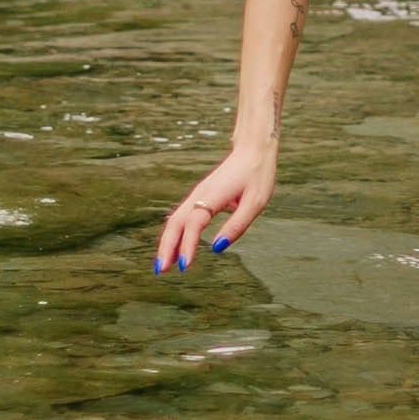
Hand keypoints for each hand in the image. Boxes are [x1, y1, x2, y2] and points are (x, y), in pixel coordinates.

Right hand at [155, 141, 275, 272]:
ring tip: (163, 265)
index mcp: (214, 195)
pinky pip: (181, 216)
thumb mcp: (255, 202)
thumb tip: (217, 248)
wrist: (253, 149)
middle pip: (176, 222)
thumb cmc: (257, 175)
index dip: (187, 245)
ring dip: (167, 242)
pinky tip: (173, 247)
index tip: (185, 266)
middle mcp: (200, 194)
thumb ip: (236, 225)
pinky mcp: (199, 196)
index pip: (194, 223)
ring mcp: (197, 194)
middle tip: (161, 271)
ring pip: (175, 220)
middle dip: (166, 247)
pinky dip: (174, 233)